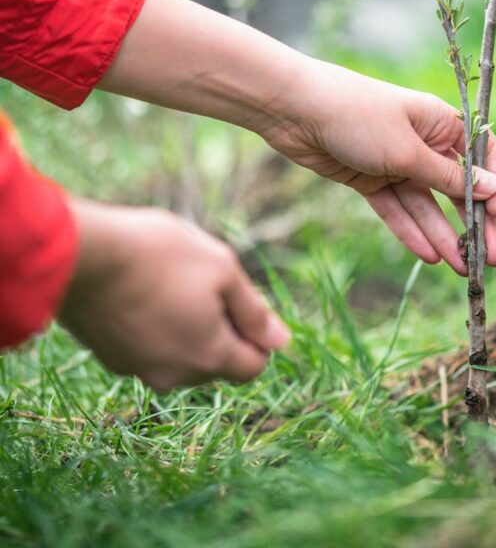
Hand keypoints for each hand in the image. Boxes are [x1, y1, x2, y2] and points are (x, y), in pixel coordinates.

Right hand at [58, 199, 290, 390]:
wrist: (79, 254)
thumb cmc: (160, 255)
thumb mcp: (223, 270)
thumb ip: (254, 312)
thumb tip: (282, 341)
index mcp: (209, 356)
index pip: (253, 366)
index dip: (257, 335)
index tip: (241, 302)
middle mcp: (173, 375)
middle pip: (216, 363)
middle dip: (222, 330)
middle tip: (205, 284)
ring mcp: (137, 369)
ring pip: (181, 355)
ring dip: (188, 328)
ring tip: (171, 284)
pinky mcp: (109, 356)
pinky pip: (149, 348)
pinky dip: (156, 327)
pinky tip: (144, 292)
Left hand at [262, 59, 495, 274]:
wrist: (295, 111)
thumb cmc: (358, 117)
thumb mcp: (408, 150)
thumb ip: (448, 176)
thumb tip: (491, 189)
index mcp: (440, 123)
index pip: (481, 155)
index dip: (495, 184)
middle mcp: (422, 143)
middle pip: (456, 188)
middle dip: (474, 223)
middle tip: (491, 259)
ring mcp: (395, 163)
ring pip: (426, 205)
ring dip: (443, 235)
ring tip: (461, 269)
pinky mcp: (369, 180)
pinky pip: (396, 210)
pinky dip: (410, 231)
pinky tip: (429, 257)